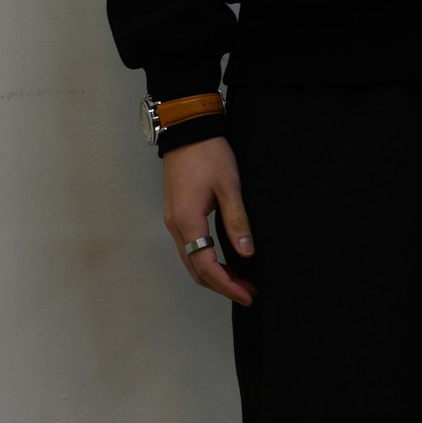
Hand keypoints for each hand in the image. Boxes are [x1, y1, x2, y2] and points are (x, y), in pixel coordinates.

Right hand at [163, 136, 254, 306]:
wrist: (187, 128)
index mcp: (188, 221)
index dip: (228, 286)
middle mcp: (175, 225)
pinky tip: (224, 260)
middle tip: (249, 291)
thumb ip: (237, 221)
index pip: (206, 267)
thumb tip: (247, 252)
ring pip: (191, 260)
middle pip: (195, 269)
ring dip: (214, 274)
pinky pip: (189, 248)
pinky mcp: (175, 213)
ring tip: (241, 279)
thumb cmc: (208, 152)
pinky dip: (205, 260)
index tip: (248, 294)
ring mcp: (173, 219)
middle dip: (222, 285)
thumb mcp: (229, 185)